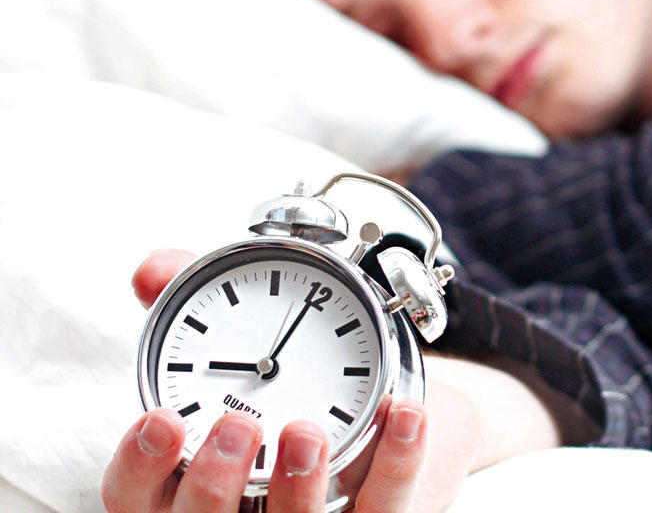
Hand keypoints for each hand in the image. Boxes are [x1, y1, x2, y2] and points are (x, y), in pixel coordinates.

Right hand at [114, 249, 484, 512]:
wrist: (388, 419)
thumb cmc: (296, 388)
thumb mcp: (240, 347)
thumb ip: (194, 309)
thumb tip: (152, 270)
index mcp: (188, 485)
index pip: (137, 500)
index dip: (140, 467)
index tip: (161, 417)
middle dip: (212, 483)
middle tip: (238, 425)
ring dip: (298, 486)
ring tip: (308, 431)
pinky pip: (385, 505)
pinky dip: (398, 459)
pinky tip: (405, 414)